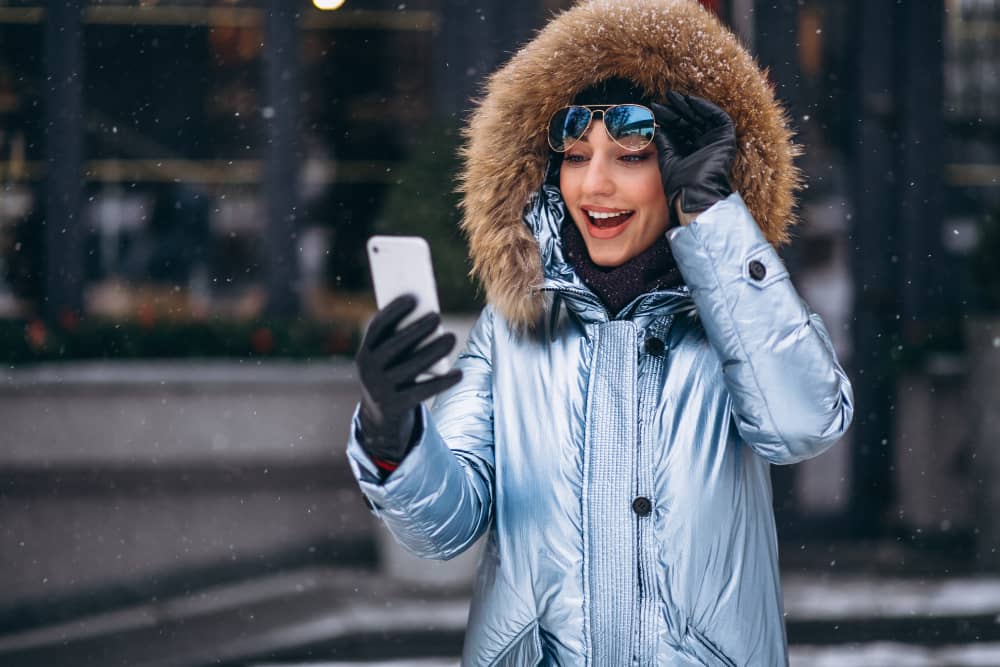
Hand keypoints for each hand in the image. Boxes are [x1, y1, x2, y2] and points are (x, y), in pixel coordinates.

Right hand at [356, 294, 461, 463]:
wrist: (379, 418)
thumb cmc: (390, 375)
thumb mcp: (388, 360)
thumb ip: (402, 340)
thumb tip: (430, 316)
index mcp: (365, 353)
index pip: (377, 327)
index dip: (393, 311)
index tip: (413, 297)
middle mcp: (369, 371)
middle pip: (394, 346)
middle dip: (416, 329)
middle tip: (437, 316)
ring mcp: (381, 390)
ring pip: (410, 368)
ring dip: (433, 351)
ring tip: (451, 337)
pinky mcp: (396, 406)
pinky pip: (422, 392)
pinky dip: (442, 382)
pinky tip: (458, 373)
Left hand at [652, 92, 736, 219]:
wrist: (692, 193)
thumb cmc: (679, 183)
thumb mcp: (667, 157)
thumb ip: (664, 141)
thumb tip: (656, 126)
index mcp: (691, 151)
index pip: (680, 129)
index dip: (669, 118)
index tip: (655, 108)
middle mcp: (704, 145)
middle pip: (691, 122)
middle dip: (679, 109)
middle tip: (666, 97)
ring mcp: (715, 142)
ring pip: (703, 118)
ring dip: (690, 106)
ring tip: (675, 97)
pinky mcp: (725, 139)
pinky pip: (718, 118)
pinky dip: (706, 108)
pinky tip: (691, 101)